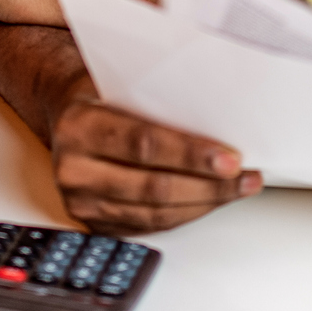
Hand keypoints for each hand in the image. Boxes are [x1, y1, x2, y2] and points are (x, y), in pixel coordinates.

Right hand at [48, 78, 262, 233]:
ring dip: (205, 204)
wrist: (67, 117)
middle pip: (153, 187)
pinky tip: (210, 201)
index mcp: (79, 126)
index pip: (144, 144)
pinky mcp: (95, 225)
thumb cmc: (101, 95)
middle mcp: (74, 170)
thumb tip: (221, 115)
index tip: (230, 159)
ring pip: (155, 214)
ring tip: (238, 189)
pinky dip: (186, 215)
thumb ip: (159, 101)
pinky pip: (150, 227)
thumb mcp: (123, 83)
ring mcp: (82, 203)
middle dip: (208, 186)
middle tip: (244, 178)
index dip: (191, 155)